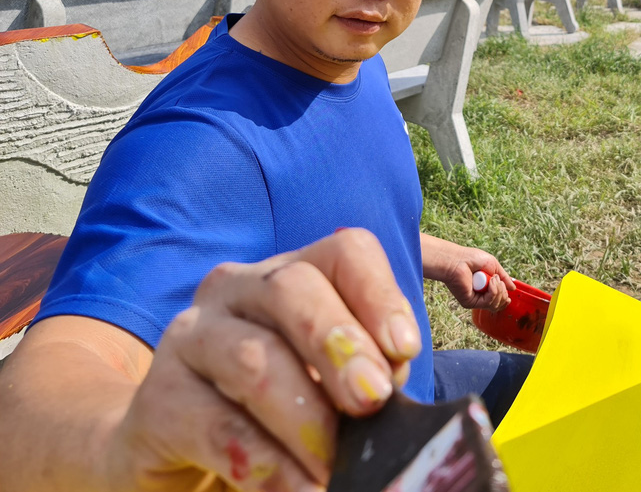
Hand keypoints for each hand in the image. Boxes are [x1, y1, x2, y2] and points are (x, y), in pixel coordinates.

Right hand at [108, 229, 420, 491]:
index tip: (405, 350)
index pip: (345, 251)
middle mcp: (237, 288)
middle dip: (339, 344)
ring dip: (305, 416)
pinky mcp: (157, 400)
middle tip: (372, 401)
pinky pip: (216, 425)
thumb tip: (398, 384)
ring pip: (253, 358)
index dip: (379, 294)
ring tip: (336, 466)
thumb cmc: (277, 412)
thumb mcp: (330, 384)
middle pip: (293, 288)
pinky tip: (299, 490)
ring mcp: (190, 337)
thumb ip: (366, 373)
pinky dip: (267, 463)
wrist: (172, 453)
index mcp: (292, 274)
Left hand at [421, 235, 514, 311]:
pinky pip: (489, 303)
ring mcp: (475, 300)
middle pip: (499, 305)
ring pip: (495, 305)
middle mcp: (480, 296)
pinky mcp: (470, 302)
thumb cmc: (473, 259)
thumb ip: (504, 277)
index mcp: (485, 288)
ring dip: (499, 290)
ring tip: (493, 279)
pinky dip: (493, 291)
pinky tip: (490, 282)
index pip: (499, 300)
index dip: (505, 297)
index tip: (508, 291)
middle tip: (498, 280)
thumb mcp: (494, 266)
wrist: (458, 259)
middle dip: (503, 293)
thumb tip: (513, 288)